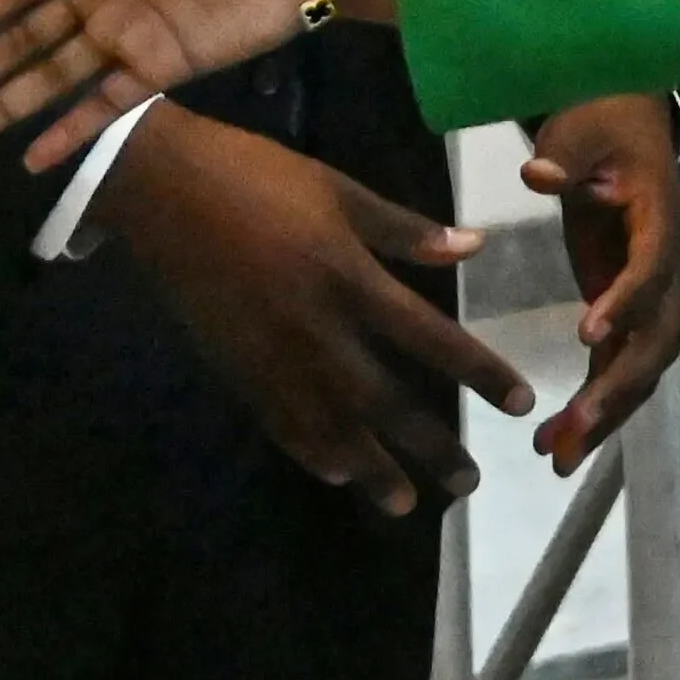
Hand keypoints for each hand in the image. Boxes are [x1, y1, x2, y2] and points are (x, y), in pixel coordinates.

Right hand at [97, 107, 527, 514]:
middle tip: (469, 484)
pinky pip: (279, 421)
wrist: (160, 188)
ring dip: (371, 468)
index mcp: (348, 277)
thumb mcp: (337, 190)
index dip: (479, 373)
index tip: (520, 404)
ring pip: (331, 426)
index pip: (430, 338)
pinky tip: (334, 473)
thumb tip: (474, 247)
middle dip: (430, 446)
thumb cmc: (254, 176)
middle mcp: (316, 330)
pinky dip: (309, 451)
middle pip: (385, 402)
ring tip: (405, 503)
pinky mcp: (235, 367)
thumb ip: (404, 229)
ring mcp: (272, 356)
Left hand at [520, 93, 679, 468]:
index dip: (627, 302)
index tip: (588, 335)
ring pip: (641, 369)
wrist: (626, 127)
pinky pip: (616, 368)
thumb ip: (563, 154)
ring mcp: (651, 297)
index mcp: (661, 220)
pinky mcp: (626, 312)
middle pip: (655, 340)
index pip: (651, 269)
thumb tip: (539, 175)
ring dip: (604, 416)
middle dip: (616, 389)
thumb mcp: (578, 129)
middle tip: (571, 429)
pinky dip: (592, 408)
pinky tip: (553, 444)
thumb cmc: (601, 125)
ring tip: (555, 457)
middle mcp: (668, 269)